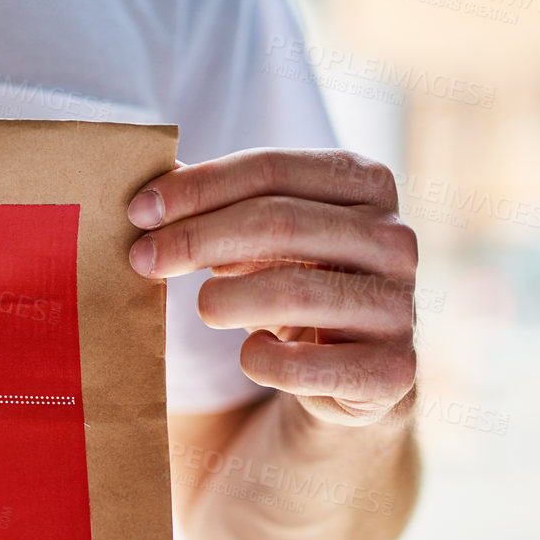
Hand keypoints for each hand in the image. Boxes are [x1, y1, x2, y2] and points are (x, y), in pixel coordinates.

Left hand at [127, 149, 416, 425]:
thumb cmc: (293, 282)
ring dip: (222, 300)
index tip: (139, 210)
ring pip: (291, 290)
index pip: (271, 170)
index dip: (198, 188)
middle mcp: (396, 238)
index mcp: (366, 184)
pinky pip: (305, 365)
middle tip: (140, 258)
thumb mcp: (261, 236)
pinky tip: (250, 354)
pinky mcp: (391, 369)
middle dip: (196, 239)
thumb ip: (214, 206)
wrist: (348, 369)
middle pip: (279, 222)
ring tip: (203, 306)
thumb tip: (149, 193)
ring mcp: (400, 304)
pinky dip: (260, 360)